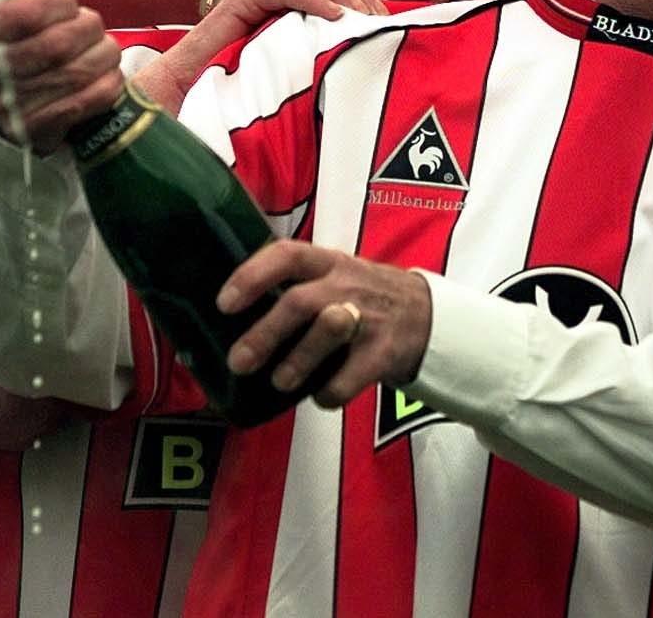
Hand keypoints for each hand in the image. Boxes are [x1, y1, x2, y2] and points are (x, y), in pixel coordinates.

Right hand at [0, 0, 122, 153]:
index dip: (56, 2)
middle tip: (94, 28)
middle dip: (88, 29)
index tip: (68, 4)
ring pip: (76, 71)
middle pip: (56, 43)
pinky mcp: (36, 132)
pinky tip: (108, 78)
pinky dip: (107, 85)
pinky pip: (88, 100)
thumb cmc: (28, 44)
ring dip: (104, 56)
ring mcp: (8, 105)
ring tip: (106, 52)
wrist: (29, 109)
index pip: (17, 11)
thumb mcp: (11, 5)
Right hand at [134, 0, 388, 114]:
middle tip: (380, 16)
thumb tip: (365, 73)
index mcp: (290, 4)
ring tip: (360, 13)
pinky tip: (333, 16)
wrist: (188, 97)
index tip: (386, 19)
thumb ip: (320, 61)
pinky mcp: (240, 1)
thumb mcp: (295, 71)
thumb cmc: (242, 90)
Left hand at [215, 242, 431, 408]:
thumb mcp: (335, 276)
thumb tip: (235, 319)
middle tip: (239, 361)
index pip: (287, 256)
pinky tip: (320, 397)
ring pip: (328, 330)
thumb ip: (297, 286)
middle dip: (265, 333)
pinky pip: (352, 375)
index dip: (252, 276)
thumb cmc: (364, 297)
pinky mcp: (385, 351)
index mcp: (328, 263)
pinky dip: (330, 392)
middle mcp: (347, 284)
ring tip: (279, 382)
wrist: (428, 315)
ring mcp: (368, 317)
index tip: (224, 303)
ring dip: (298, 360)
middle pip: (300, 302)